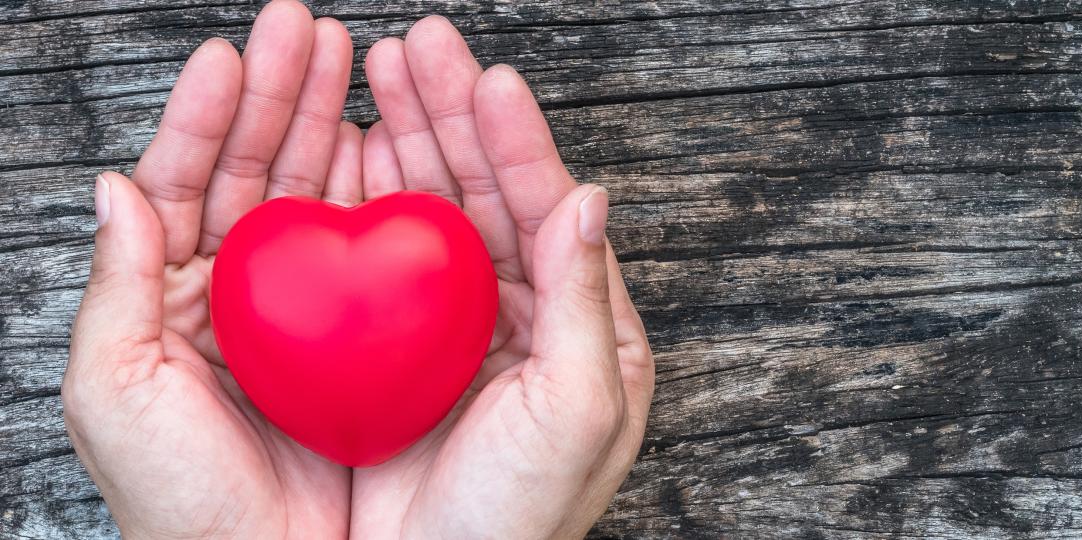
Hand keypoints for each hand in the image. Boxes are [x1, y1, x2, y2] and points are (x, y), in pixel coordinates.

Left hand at [63, 1, 363, 536]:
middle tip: (305, 30)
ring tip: (348, 62)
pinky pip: (365, 248)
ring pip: (311, 195)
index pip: (182, 182)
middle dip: (278, 95)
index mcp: (167, 297)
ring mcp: (302, 309)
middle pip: (254, 171)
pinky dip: (374, 192)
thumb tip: (114, 185)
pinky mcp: (358, 333)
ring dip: (327, 124)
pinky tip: (384, 147)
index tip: (231, 54)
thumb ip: (115, 285)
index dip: (204, 115)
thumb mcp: (115, 392)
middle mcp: (236, 292)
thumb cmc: (179, 502)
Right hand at [347, 17, 653, 537]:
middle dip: (452, 117)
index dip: (518, 143)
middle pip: (485, 194)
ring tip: (377, 73)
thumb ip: (586, 300)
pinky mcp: (392, 346)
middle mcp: (518, 317)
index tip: (488, 80)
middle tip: (417, 47)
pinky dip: (363, 199)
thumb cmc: (520, 520)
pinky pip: (378, 257)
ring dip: (406, 138)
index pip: (550, 212)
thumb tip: (592, 197)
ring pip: (431, 212)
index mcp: (580, 328)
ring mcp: (451, 327)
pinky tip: (346, 151)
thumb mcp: (578, 412)